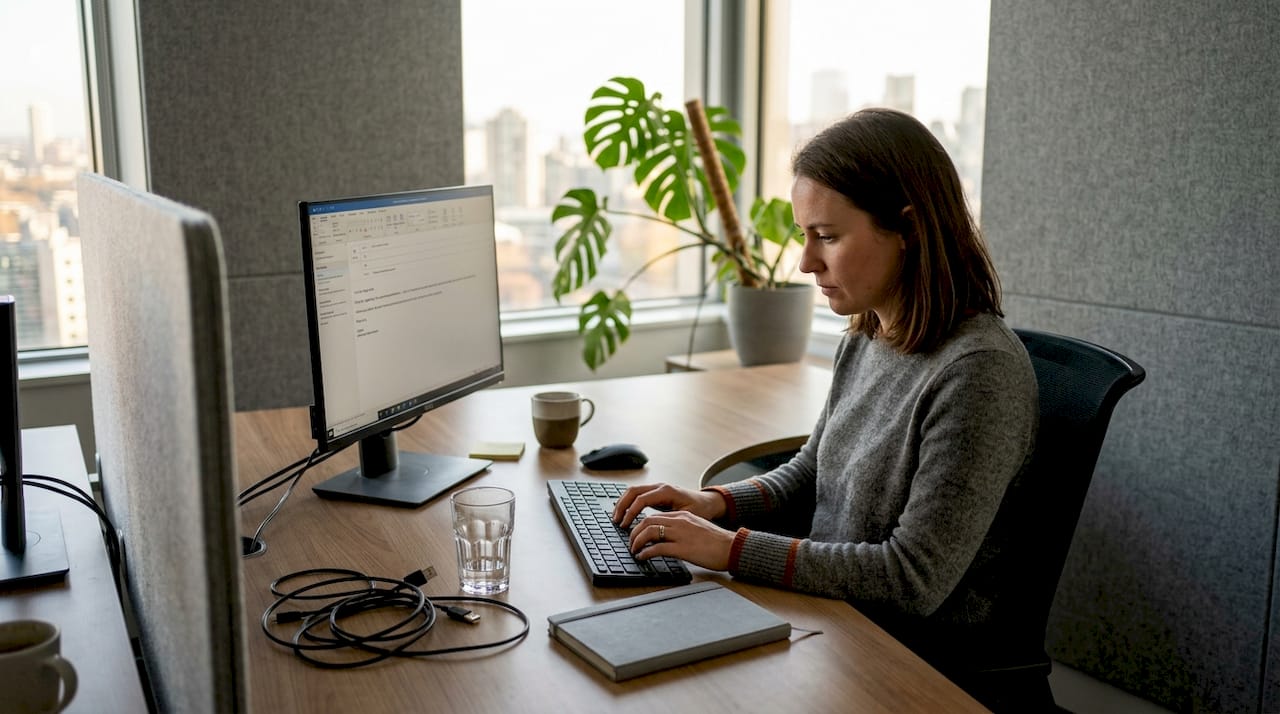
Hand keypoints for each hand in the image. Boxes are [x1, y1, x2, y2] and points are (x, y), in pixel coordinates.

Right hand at [611, 482, 725, 527]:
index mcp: (667, 491)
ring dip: (622, 503)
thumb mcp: (687, 516)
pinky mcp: (656, 492)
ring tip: (616, 517)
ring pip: (633, 490)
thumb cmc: (701, 509)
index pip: (641, 499)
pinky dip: (628, 502)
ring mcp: (657, 487)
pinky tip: (624, 512)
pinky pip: (637, 493)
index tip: (625, 525)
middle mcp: (660, 486)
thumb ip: (670, 520)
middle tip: (615, 521)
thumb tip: (654, 528)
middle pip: (633, 491)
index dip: (630, 512)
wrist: (709, 502)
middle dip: (621, 506)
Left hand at [628, 511, 735, 571]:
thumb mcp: (697, 528)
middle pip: (648, 521)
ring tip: (634, 550)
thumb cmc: (716, 542)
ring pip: (649, 531)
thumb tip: (666, 538)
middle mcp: (680, 521)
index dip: (642, 526)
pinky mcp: (683, 549)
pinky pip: (657, 548)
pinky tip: (643, 557)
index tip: (636, 534)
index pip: (655, 516)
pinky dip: (646, 553)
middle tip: (631, 543)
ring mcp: (681, 534)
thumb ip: (681, 529)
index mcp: (683, 515)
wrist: (731, 547)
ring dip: (637, 541)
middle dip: (635, 532)